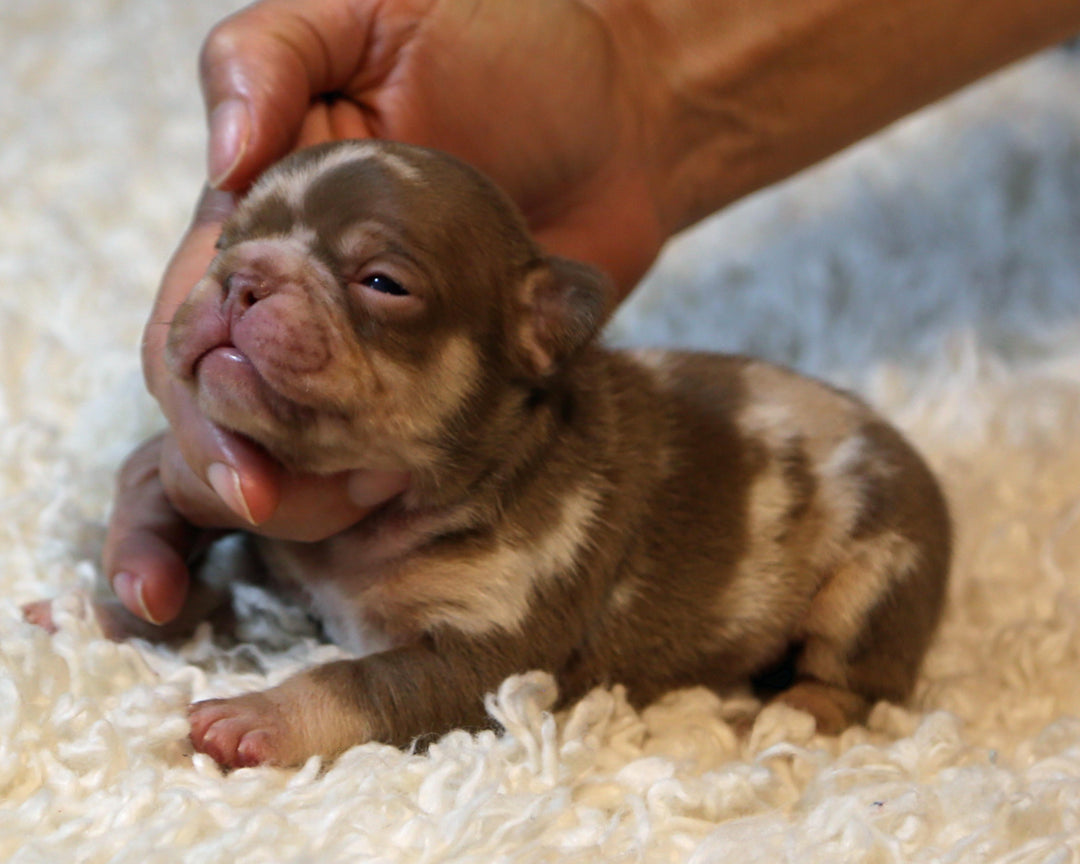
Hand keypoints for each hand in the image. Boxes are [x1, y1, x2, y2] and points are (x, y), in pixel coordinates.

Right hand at [110, 0, 667, 622]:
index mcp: (268, 233)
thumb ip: (272, 54)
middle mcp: (316, 306)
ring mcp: (391, 354)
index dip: (201, 410)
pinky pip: (423, 452)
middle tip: (307, 504)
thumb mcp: (370, 12)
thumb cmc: (501, 37)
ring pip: (320, 455)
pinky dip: (413, 485)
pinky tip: (422, 500)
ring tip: (376, 501)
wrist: (626, 107)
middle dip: (254, 478)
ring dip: (327, 498)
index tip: (243, 468)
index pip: (192, 342)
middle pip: (243, 420)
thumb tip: (227, 159)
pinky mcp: (464, 384)